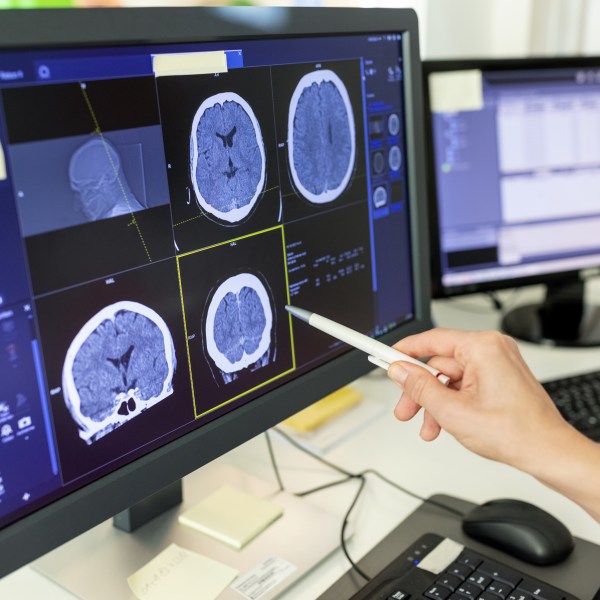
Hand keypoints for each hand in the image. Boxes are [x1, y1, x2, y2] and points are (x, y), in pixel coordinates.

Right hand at [387, 328, 568, 469]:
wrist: (547, 453)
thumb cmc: (516, 432)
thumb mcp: (452, 411)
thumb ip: (419, 387)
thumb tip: (399, 370)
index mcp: (482, 347)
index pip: (431, 339)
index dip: (404, 351)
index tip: (385, 356)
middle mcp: (491, 349)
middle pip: (438, 363)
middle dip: (420, 390)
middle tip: (404, 408)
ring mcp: (497, 364)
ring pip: (449, 378)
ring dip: (434, 402)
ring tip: (428, 426)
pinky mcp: (499, 377)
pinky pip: (463, 384)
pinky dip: (451, 403)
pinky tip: (444, 424)